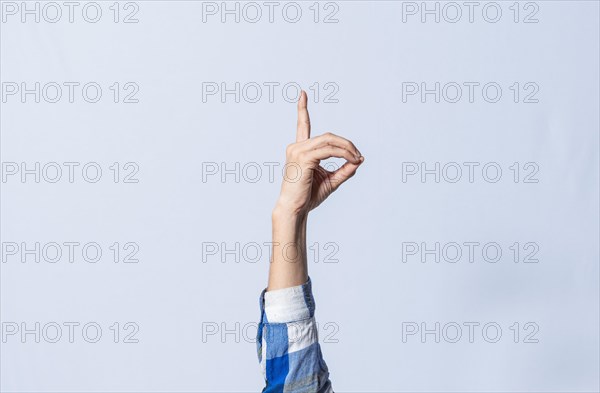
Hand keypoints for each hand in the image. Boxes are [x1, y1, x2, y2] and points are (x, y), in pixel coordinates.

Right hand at [275, 91, 363, 216]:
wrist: (296, 209)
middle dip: (346, 143)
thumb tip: (359, 160)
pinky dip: (343, 153)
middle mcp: (296, 147)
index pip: (302, 125)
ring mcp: (298, 151)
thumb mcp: (332, 181)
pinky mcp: (303, 158)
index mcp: (300, 150)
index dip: (302, 109)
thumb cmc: (309, 197)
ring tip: (357, 157)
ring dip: (347, 148)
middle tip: (359, 155)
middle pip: (327, 136)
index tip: (302, 93)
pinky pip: (328, 150)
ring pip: (329, 141)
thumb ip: (344, 169)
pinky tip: (352, 160)